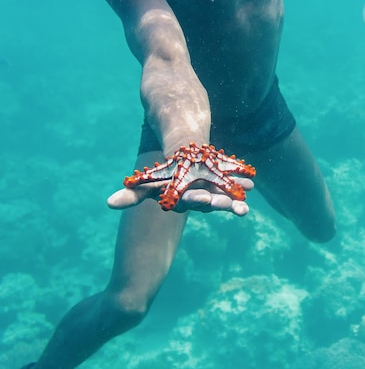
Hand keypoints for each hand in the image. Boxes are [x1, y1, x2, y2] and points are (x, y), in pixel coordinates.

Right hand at [107, 177, 254, 215]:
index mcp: (184, 199)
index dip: (198, 200)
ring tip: (248, 202)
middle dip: (223, 204)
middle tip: (235, 207)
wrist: (183, 160)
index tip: (205, 199)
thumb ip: (131, 196)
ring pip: (227, 196)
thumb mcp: (149, 184)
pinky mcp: (225, 184)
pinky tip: (252, 181)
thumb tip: (109, 203)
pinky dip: (243, 181)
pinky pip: (235, 183)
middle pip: (213, 202)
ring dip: (237, 198)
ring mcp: (214, 191)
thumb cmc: (164, 176)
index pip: (191, 201)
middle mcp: (201, 198)